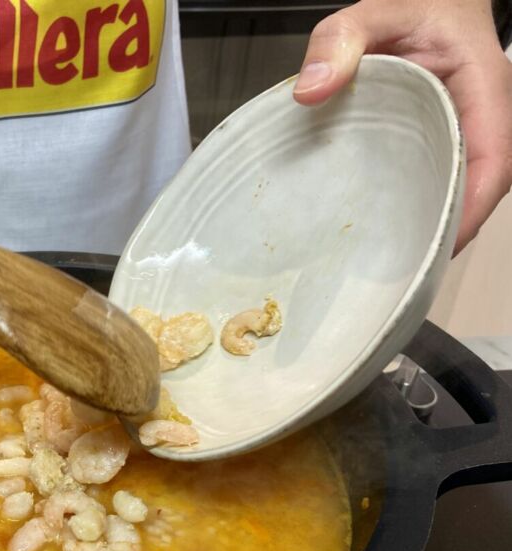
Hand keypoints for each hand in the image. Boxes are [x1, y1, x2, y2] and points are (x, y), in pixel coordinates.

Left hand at [293, 0, 511, 253]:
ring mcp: (467, 136)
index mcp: (484, 91)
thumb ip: (339, 40)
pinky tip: (384, 236)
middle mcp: (484, 120)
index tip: (439, 244)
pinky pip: (439, 183)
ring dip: (430, 229)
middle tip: (398, 271)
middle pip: (478, 190)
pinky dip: (418, 211)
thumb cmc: (414, 6)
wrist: (429, 2)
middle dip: (445, 234)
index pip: (494, 161)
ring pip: (459, 192)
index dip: (471, 209)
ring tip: (388, 266)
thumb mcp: (372, 11)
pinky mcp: (444, 146)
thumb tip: (309, 89)